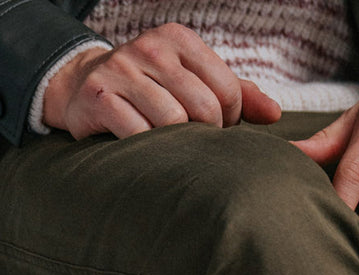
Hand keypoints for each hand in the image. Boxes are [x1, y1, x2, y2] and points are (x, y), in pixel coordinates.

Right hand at [43, 23, 282, 139]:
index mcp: (178, 40)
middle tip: (191, 141)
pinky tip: (142, 147)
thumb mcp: (194, 81)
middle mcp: (150, 48)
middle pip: (204, 109)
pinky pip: (140, 136)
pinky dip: (147, 150)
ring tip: (167, 144)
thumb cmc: (152, 90)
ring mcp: (122, 70)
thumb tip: (275, 114)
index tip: (214, 128)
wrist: (83, 86)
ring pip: (174, 124)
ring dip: (175, 145)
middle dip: (205, 135)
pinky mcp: (99, 98)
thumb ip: (238, 95)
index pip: (227, 89)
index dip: (229, 120)